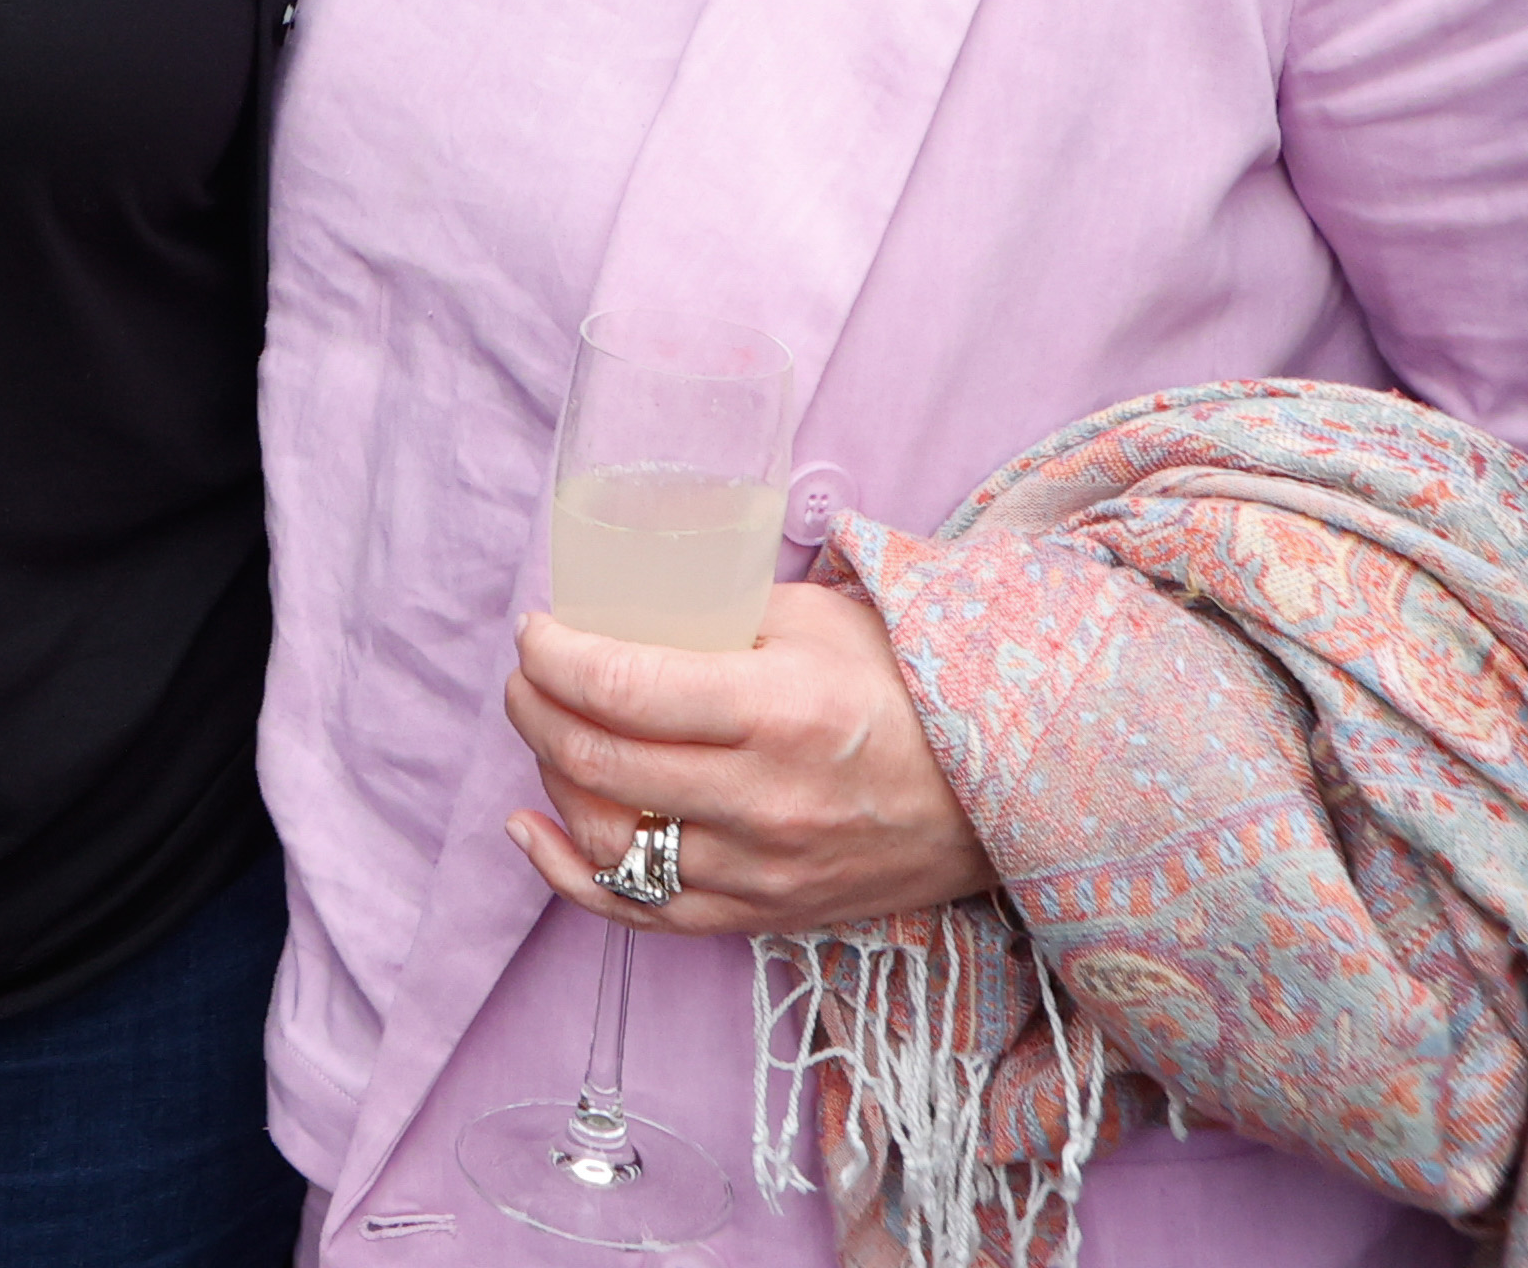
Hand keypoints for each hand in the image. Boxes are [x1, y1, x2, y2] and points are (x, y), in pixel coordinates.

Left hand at [500, 584, 992, 938]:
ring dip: (552, 776)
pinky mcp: (764, 917)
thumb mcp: (814, 620)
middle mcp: (764, 802)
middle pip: (599, 762)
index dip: (552, 655)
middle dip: (535, 707)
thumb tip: (615, 611)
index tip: (535, 630)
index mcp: (778, 712)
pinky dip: (567, 871)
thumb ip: (715, 615)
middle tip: (528, 675)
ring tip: (547, 731)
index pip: (619, 687)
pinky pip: (640, 911)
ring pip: (606, 836)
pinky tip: (529, 826)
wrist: (1000, 791)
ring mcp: (762, 872)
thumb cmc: (903, 688)